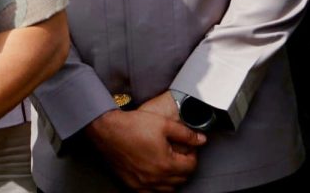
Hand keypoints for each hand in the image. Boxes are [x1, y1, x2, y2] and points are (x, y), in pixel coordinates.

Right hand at [84, 96, 204, 191]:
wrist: (108, 131)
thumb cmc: (133, 126)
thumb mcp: (163, 124)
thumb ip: (185, 134)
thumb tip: (201, 140)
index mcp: (166, 164)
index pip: (190, 166)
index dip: (192, 155)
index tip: (188, 147)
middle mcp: (156, 178)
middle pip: (181, 179)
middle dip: (184, 166)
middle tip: (180, 153)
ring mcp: (144, 184)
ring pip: (168, 189)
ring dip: (173, 178)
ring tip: (169, 163)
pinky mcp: (133, 185)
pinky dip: (158, 186)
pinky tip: (156, 175)